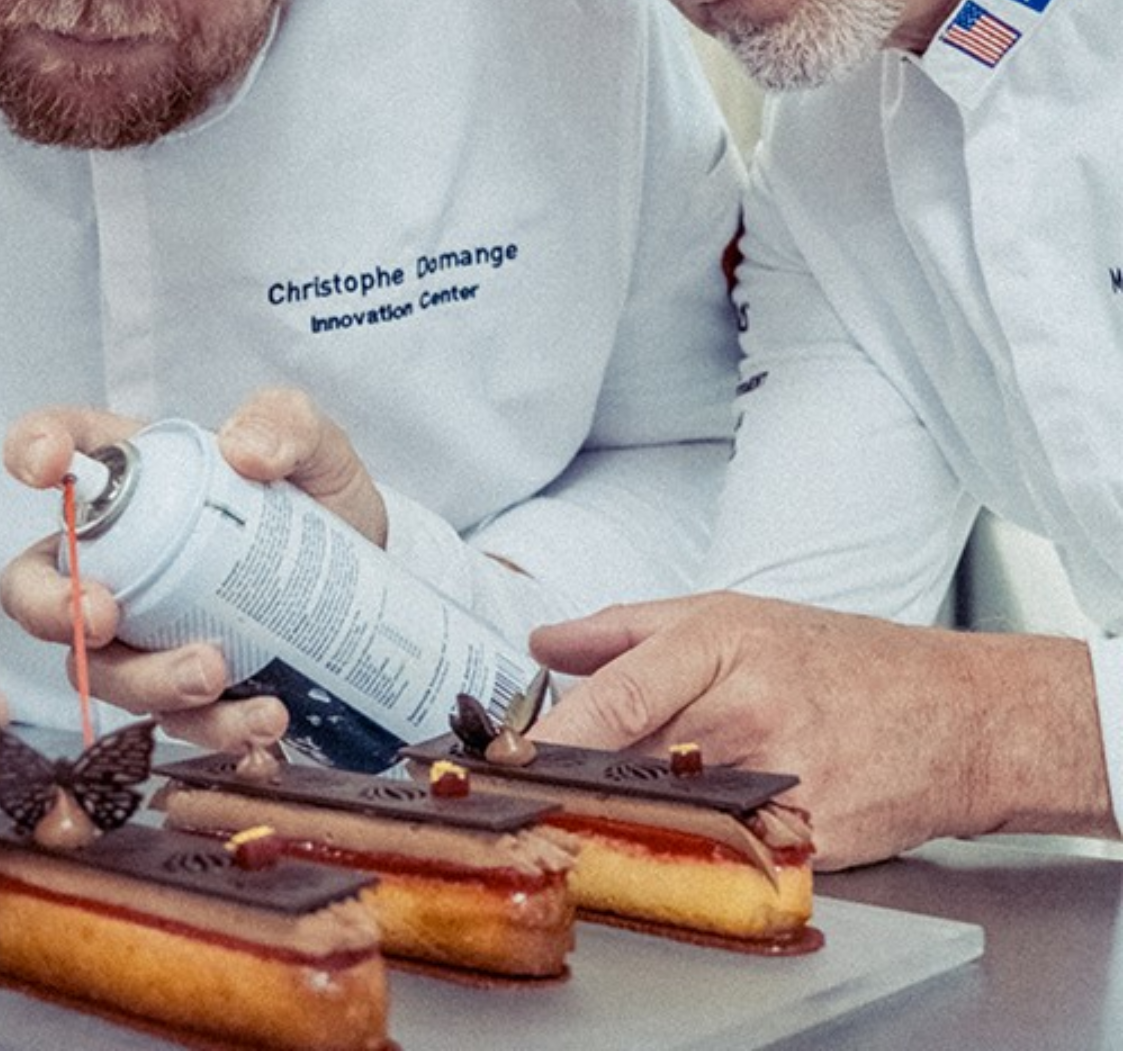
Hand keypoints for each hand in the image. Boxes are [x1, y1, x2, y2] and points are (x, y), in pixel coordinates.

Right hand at [0, 392, 385, 747]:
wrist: (369, 587)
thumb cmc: (319, 501)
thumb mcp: (316, 446)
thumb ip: (285, 421)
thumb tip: (244, 451)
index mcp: (136, 476)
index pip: (60, 445)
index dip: (31, 449)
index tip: (48, 466)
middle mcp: (120, 555)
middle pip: (36, 584)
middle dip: (50, 607)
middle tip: (104, 616)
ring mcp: (142, 628)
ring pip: (99, 668)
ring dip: (148, 680)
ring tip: (215, 674)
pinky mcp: (181, 687)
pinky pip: (172, 718)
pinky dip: (212, 725)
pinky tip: (262, 718)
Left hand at [530, 592, 1112, 869]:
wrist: (960, 717)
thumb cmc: (842, 659)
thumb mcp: (732, 613)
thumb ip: (626, 629)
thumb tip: (543, 643)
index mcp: (722, 644)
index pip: (618, 698)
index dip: (552, 736)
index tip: (503, 759)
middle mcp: (748, 712)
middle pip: (634, 761)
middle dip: (574, 780)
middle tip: (525, 791)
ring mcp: (782, 781)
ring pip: (674, 812)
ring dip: (626, 815)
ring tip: (592, 810)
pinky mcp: (810, 842)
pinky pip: (730, 850)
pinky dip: (694, 848)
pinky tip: (677, 837)